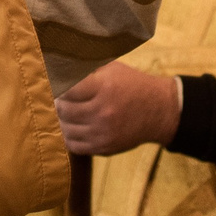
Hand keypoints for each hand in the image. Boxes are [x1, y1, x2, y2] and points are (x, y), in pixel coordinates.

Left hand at [54, 63, 178, 155]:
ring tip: (66, 112)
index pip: (66, 89)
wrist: (159, 111)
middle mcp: (103, 111)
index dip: (58, 86)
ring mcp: (103, 133)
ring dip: (62, 119)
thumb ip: (87, 68)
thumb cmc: (132, 85)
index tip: (57, 83)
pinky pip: (74, 145)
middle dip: (58, 102)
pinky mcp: (104, 148)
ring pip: (66, 128)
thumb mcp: (112, 68)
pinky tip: (73, 127)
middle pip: (64, 109)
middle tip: (60, 97)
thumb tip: (58, 66)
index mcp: (104, 87)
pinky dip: (69, 136)